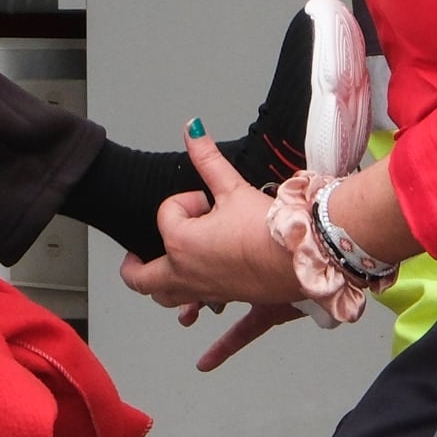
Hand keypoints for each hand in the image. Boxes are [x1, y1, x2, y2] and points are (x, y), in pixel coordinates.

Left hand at [118, 134, 309, 320]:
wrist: (303, 259)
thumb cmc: (269, 229)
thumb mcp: (234, 188)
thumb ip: (208, 159)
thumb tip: (193, 129)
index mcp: (181, 243)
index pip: (167, 214)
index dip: (188, 202)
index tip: (210, 201)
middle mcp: (184, 272)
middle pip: (139, 277)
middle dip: (134, 264)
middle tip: (137, 253)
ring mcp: (203, 291)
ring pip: (164, 297)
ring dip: (158, 284)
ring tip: (162, 269)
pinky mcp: (223, 299)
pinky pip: (193, 306)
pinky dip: (187, 304)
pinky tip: (193, 305)